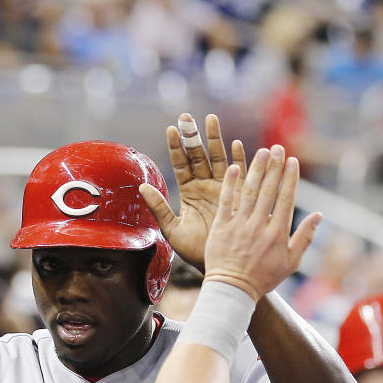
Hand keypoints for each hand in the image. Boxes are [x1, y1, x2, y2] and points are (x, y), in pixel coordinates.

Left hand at [139, 113, 246, 269]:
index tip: (170, 129)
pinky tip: (235, 144)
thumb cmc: (195, 251)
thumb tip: (141, 187)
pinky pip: (240, 172)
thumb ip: (159, 207)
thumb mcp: (172, 230)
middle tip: (187, 117)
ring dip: (215, 139)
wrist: (221, 265)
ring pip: (218, 158)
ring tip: (210, 119)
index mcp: (189, 192)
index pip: (181, 164)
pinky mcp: (240, 194)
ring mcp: (223, 187)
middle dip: (193, 136)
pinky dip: (239, 158)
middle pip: (199, 155)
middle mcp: (205, 186)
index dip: (176, 147)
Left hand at [203, 145, 321, 301]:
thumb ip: (305, 237)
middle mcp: (259, 225)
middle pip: (268, 190)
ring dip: (256, 169)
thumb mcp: (291, 262)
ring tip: (262, 152)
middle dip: (274, 167)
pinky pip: (226, 202)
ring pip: (249, 192)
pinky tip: (235, 167)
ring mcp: (239, 225)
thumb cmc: (263, 278)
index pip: (286, 199)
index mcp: (277, 233)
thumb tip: (319, 215)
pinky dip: (231, 184)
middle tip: (277, 148)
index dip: (290, 178)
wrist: (233, 290)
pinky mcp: (221, 228)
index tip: (292, 161)